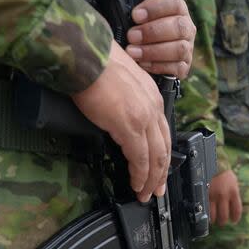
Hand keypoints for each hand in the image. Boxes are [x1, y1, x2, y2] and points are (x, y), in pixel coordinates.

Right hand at [72, 41, 170, 202]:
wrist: (84, 54)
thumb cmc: (93, 62)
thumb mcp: (121, 82)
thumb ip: (127, 102)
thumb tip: (118, 120)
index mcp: (153, 96)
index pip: (163, 132)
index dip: (162, 154)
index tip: (159, 169)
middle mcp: (154, 108)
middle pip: (165, 148)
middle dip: (161, 173)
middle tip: (156, 190)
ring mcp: (144, 118)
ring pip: (156, 157)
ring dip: (151, 179)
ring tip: (145, 193)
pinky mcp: (130, 127)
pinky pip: (140, 158)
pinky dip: (140, 174)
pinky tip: (136, 184)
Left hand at [126, 0, 195, 77]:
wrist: (148, 52)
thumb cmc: (141, 30)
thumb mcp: (140, 18)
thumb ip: (136, 15)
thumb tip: (122, 15)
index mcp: (177, 10)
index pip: (173, 2)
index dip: (154, 8)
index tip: (135, 16)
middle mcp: (186, 28)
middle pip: (179, 26)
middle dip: (152, 32)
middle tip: (131, 36)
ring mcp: (188, 48)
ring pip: (179, 49)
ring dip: (153, 51)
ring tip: (133, 52)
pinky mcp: (185, 66)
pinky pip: (177, 68)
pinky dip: (158, 66)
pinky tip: (142, 64)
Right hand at [208, 170, 241, 225]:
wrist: (213, 163)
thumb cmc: (224, 173)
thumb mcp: (233, 183)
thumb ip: (233, 195)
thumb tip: (233, 207)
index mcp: (234, 192)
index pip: (236, 210)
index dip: (235, 218)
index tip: (233, 221)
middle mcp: (224, 195)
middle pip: (224, 215)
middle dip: (223, 221)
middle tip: (222, 222)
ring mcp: (213, 195)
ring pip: (213, 215)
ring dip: (213, 219)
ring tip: (213, 220)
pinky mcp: (204, 194)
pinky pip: (204, 208)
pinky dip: (205, 213)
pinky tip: (206, 214)